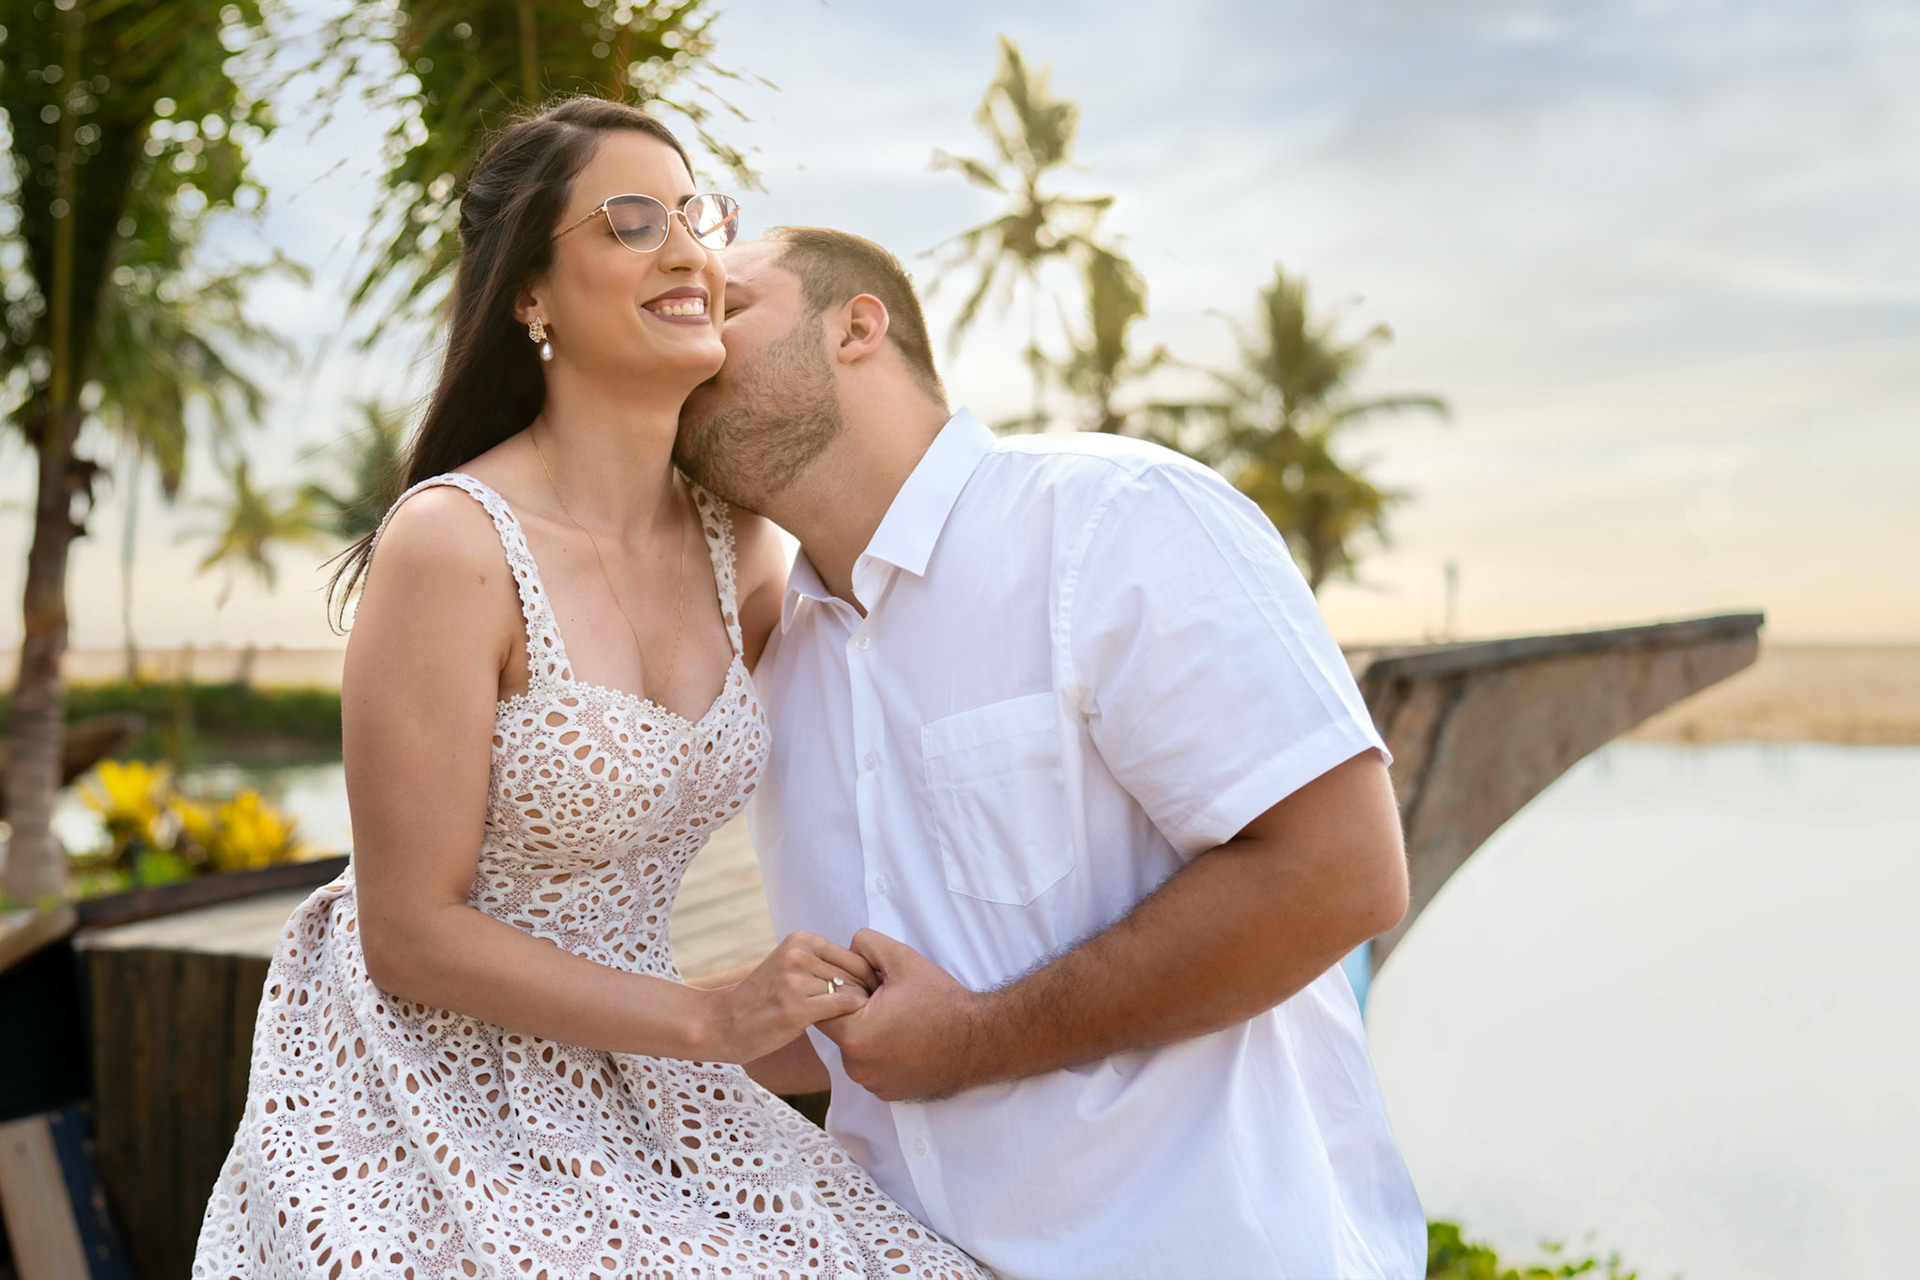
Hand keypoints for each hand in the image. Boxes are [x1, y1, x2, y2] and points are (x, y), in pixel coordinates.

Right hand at [705, 932, 874, 1063]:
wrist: (723, 1022)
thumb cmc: (764, 998)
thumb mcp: (789, 965)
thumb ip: (821, 962)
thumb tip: (869, 970)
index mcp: (800, 939)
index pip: (855, 955)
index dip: (868, 978)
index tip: (868, 997)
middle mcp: (798, 955)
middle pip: (856, 973)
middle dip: (866, 994)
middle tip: (866, 1013)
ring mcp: (796, 981)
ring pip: (851, 991)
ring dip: (858, 1009)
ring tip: (854, 1023)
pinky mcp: (796, 1008)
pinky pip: (843, 1007)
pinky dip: (851, 1017)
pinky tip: (843, 1028)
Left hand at [816, 929, 988, 1101]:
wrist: (980, 1042)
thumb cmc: (943, 1002)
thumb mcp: (903, 959)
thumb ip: (867, 944)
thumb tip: (849, 946)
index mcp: (855, 1035)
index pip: (825, 1007)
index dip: (845, 990)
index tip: (869, 985)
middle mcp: (857, 1067)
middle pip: (839, 1029)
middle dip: (857, 1011)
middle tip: (889, 1000)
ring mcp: (872, 1084)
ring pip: (856, 1049)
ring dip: (869, 1032)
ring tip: (902, 1019)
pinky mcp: (887, 1093)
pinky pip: (872, 1067)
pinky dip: (882, 1053)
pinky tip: (908, 1039)